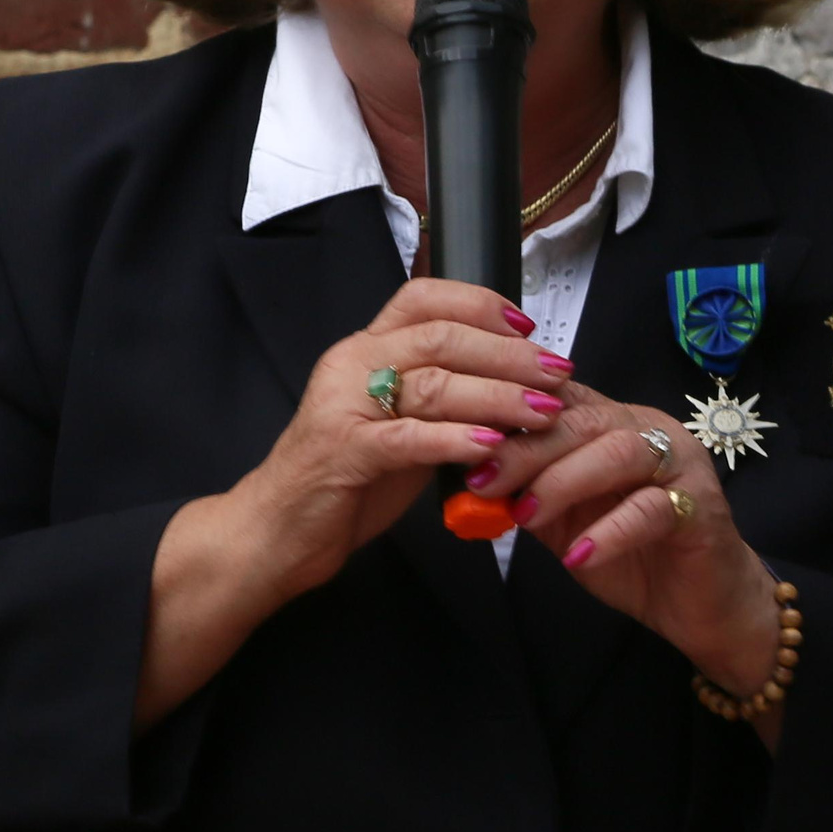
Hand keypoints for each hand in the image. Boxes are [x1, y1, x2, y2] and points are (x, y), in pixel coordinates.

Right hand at [137, 279, 566, 724]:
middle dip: (508, 354)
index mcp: (364, 349)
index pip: (423, 299)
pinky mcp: (343, 453)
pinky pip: (409, 437)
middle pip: (440, 338)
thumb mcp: (398, 424)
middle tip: (557, 372)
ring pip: (432, 384)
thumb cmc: (345, 480)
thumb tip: (514, 382)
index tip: (528, 324)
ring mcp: (343, 406)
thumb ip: (440, 398)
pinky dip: (455, 439)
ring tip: (543, 411)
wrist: (275, 532)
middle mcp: (351, 364)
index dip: (479, 304)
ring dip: (497, 396)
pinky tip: (492, 445)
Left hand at [465, 380, 787, 721]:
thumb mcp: (565, 523)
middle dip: (527, 449)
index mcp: (613, 424)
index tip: (461, 440)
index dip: (509, 416)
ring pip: (619, 451)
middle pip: (583, 421)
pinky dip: (610, 531)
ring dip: (564, 481)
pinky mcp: (702, 506)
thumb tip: (469, 481)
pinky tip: (579, 556)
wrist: (701, 606)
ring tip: (525, 516)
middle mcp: (649, 430)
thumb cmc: (632, 558)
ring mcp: (680, 464)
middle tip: (484, 481)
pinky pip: (652, 509)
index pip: (559, 401)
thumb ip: (528, 496)